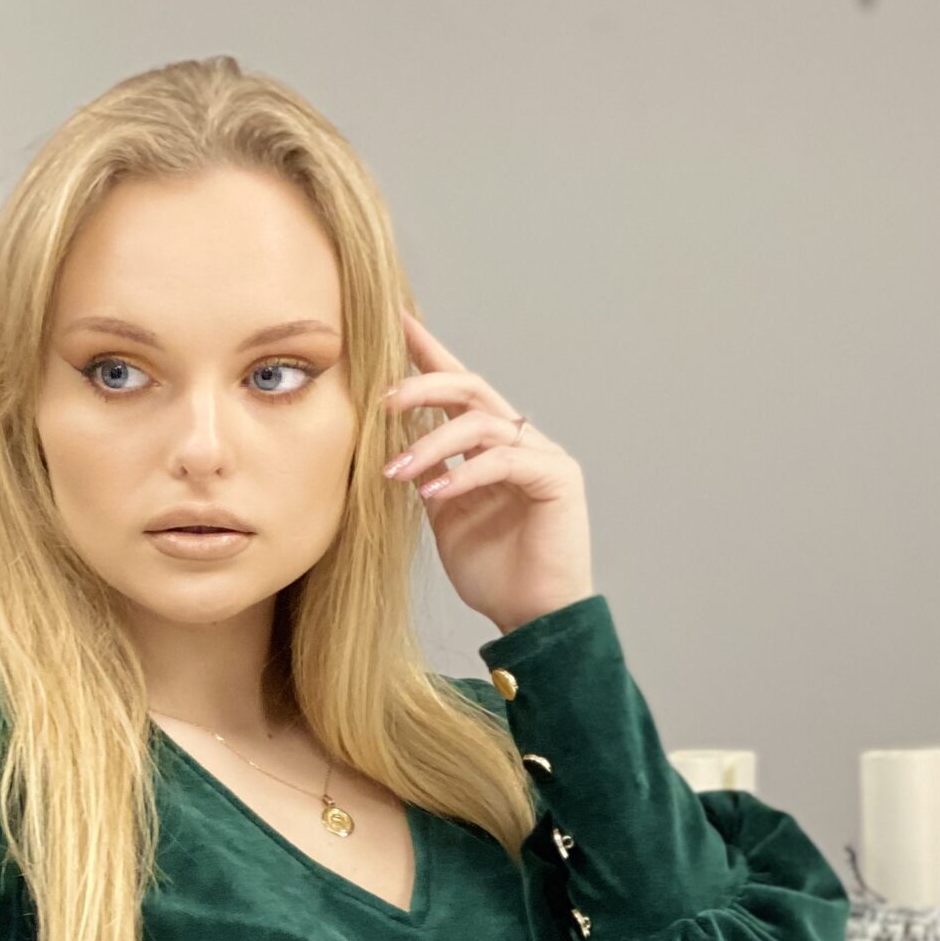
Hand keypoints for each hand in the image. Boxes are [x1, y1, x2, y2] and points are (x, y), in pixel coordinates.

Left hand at [381, 305, 594, 636]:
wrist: (533, 619)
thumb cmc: (495, 573)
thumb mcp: (445, 519)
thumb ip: (429, 477)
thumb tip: (392, 445)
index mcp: (490, 445)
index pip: (457, 387)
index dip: (427, 352)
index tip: (393, 322)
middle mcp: (519, 440)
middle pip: (469, 387)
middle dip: (422, 386)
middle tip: (382, 402)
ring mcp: (542, 455)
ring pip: (481, 421)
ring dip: (431, 442)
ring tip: (394, 471)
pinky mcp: (558, 478)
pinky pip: (503, 460)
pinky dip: (465, 473)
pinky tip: (435, 492)